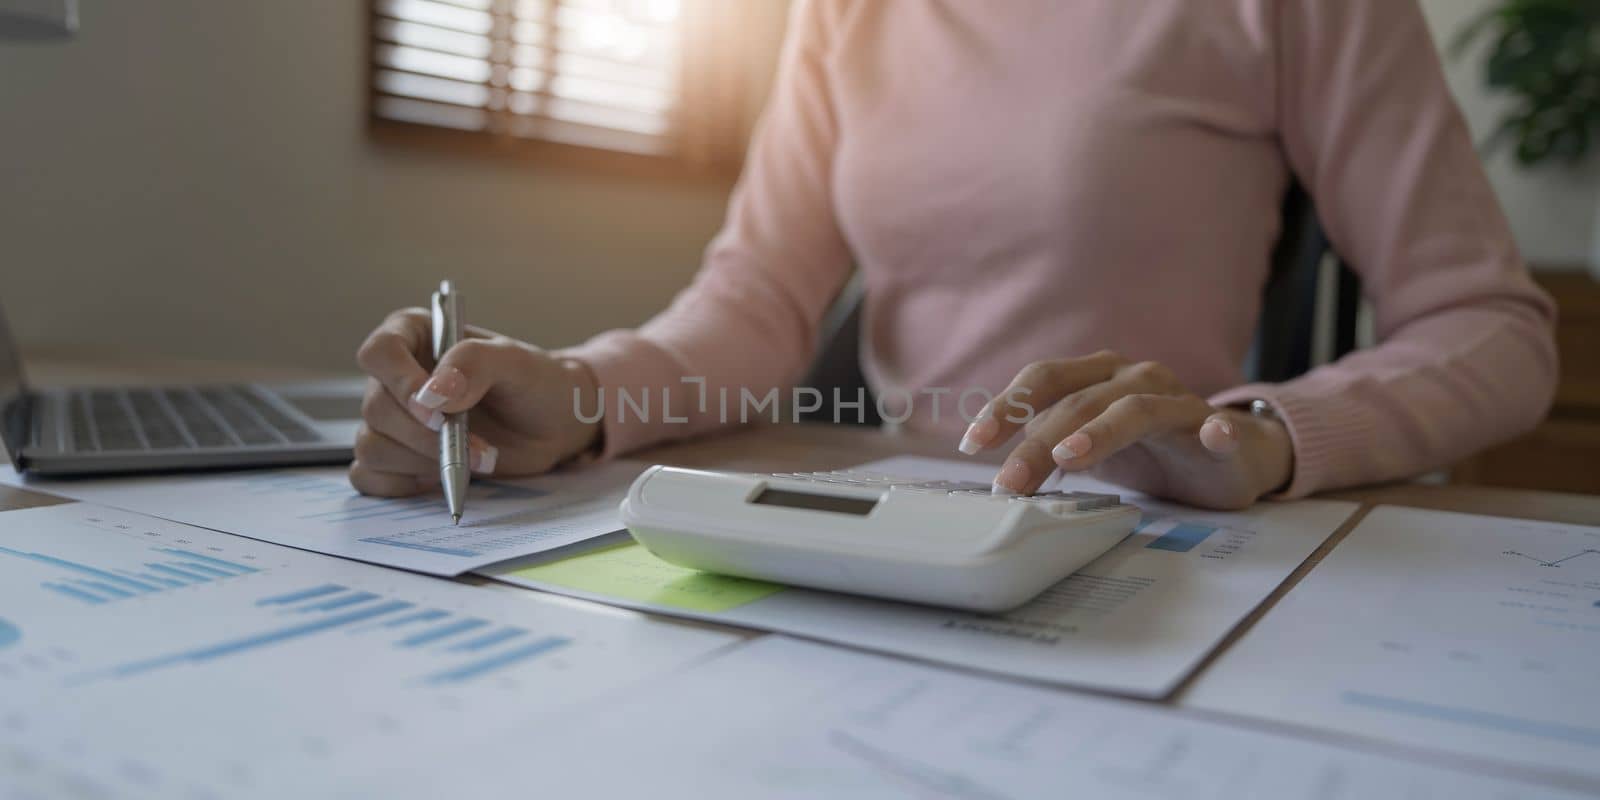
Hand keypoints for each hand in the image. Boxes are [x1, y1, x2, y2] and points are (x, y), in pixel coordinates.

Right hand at [349, 308, 600, 496]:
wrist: (552, 423)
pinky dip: (404, 485)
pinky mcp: (396, 457)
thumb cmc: (534, 382)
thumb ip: (475, 363)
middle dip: (427, 436)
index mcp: (415, 336)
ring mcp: (392, 419)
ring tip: (477, 460)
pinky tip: (444, 477)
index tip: (439, 412)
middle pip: (377, 408)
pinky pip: (371, 477)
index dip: (401, 384)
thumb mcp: (516, 362)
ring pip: (372, 447)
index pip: (380, 353)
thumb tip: (432, 394)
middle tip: (480, 448)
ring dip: (425, 462)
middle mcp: (395, 376)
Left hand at [956, 351, 1293, 509]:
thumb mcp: (1089, 445)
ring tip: (1069, 457)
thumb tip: (996, 472)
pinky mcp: (1219, 433)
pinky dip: (1216, 431)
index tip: (972, 443)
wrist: (1230, 454)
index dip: (1007, 406)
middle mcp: (1136, 378)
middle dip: (1037, 442)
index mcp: (1098, 375)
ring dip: (1100, 432)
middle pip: (1079, 403)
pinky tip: (1215, 436)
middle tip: (1009, 482)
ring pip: (1136, 410)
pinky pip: (1218, 429)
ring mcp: (1179, 402)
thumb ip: (1049, 444)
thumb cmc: (1148, 448)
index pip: (1044, 379)